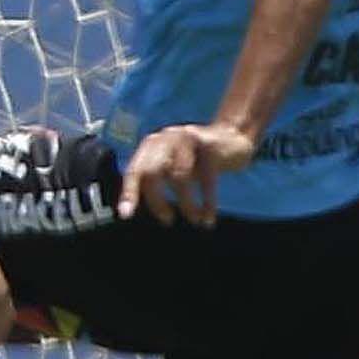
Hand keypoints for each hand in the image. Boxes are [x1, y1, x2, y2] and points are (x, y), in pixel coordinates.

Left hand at [123, 123, 253, 225]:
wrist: (232, 137)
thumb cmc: (196, 159)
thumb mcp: (171, 165)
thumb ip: (154, 180)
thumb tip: (133, 210)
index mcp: (152, 145)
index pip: (134, 170)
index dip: (129, 193)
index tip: (126, 214)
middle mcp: (166, 138)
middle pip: (152, 171)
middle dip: (157, 200)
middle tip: (167, 221)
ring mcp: (188, 139)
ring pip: (180, 176)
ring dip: (187, 204)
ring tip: (194, 220)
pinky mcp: (211, 146)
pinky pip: (207, 179)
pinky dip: (208, 203)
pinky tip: (208, 219)